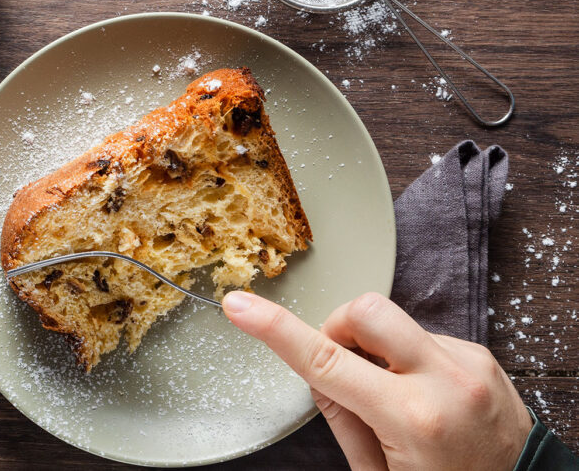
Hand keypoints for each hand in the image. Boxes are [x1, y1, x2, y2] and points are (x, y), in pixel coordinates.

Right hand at [223, 291, 531, 470]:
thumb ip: (340, 416)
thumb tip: (315, 370)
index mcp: (411, 418)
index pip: (324, 360)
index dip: (275, 330)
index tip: (241, 306)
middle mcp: (445, 381)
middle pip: (365, 311)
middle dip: (339, 329)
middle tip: (344, 368)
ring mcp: (468, 363)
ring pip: (393, 322)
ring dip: (377, 349)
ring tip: (392, 396)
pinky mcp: (482, 356)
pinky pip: (423, 335)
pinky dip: (407, 358)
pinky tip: (421, 395)